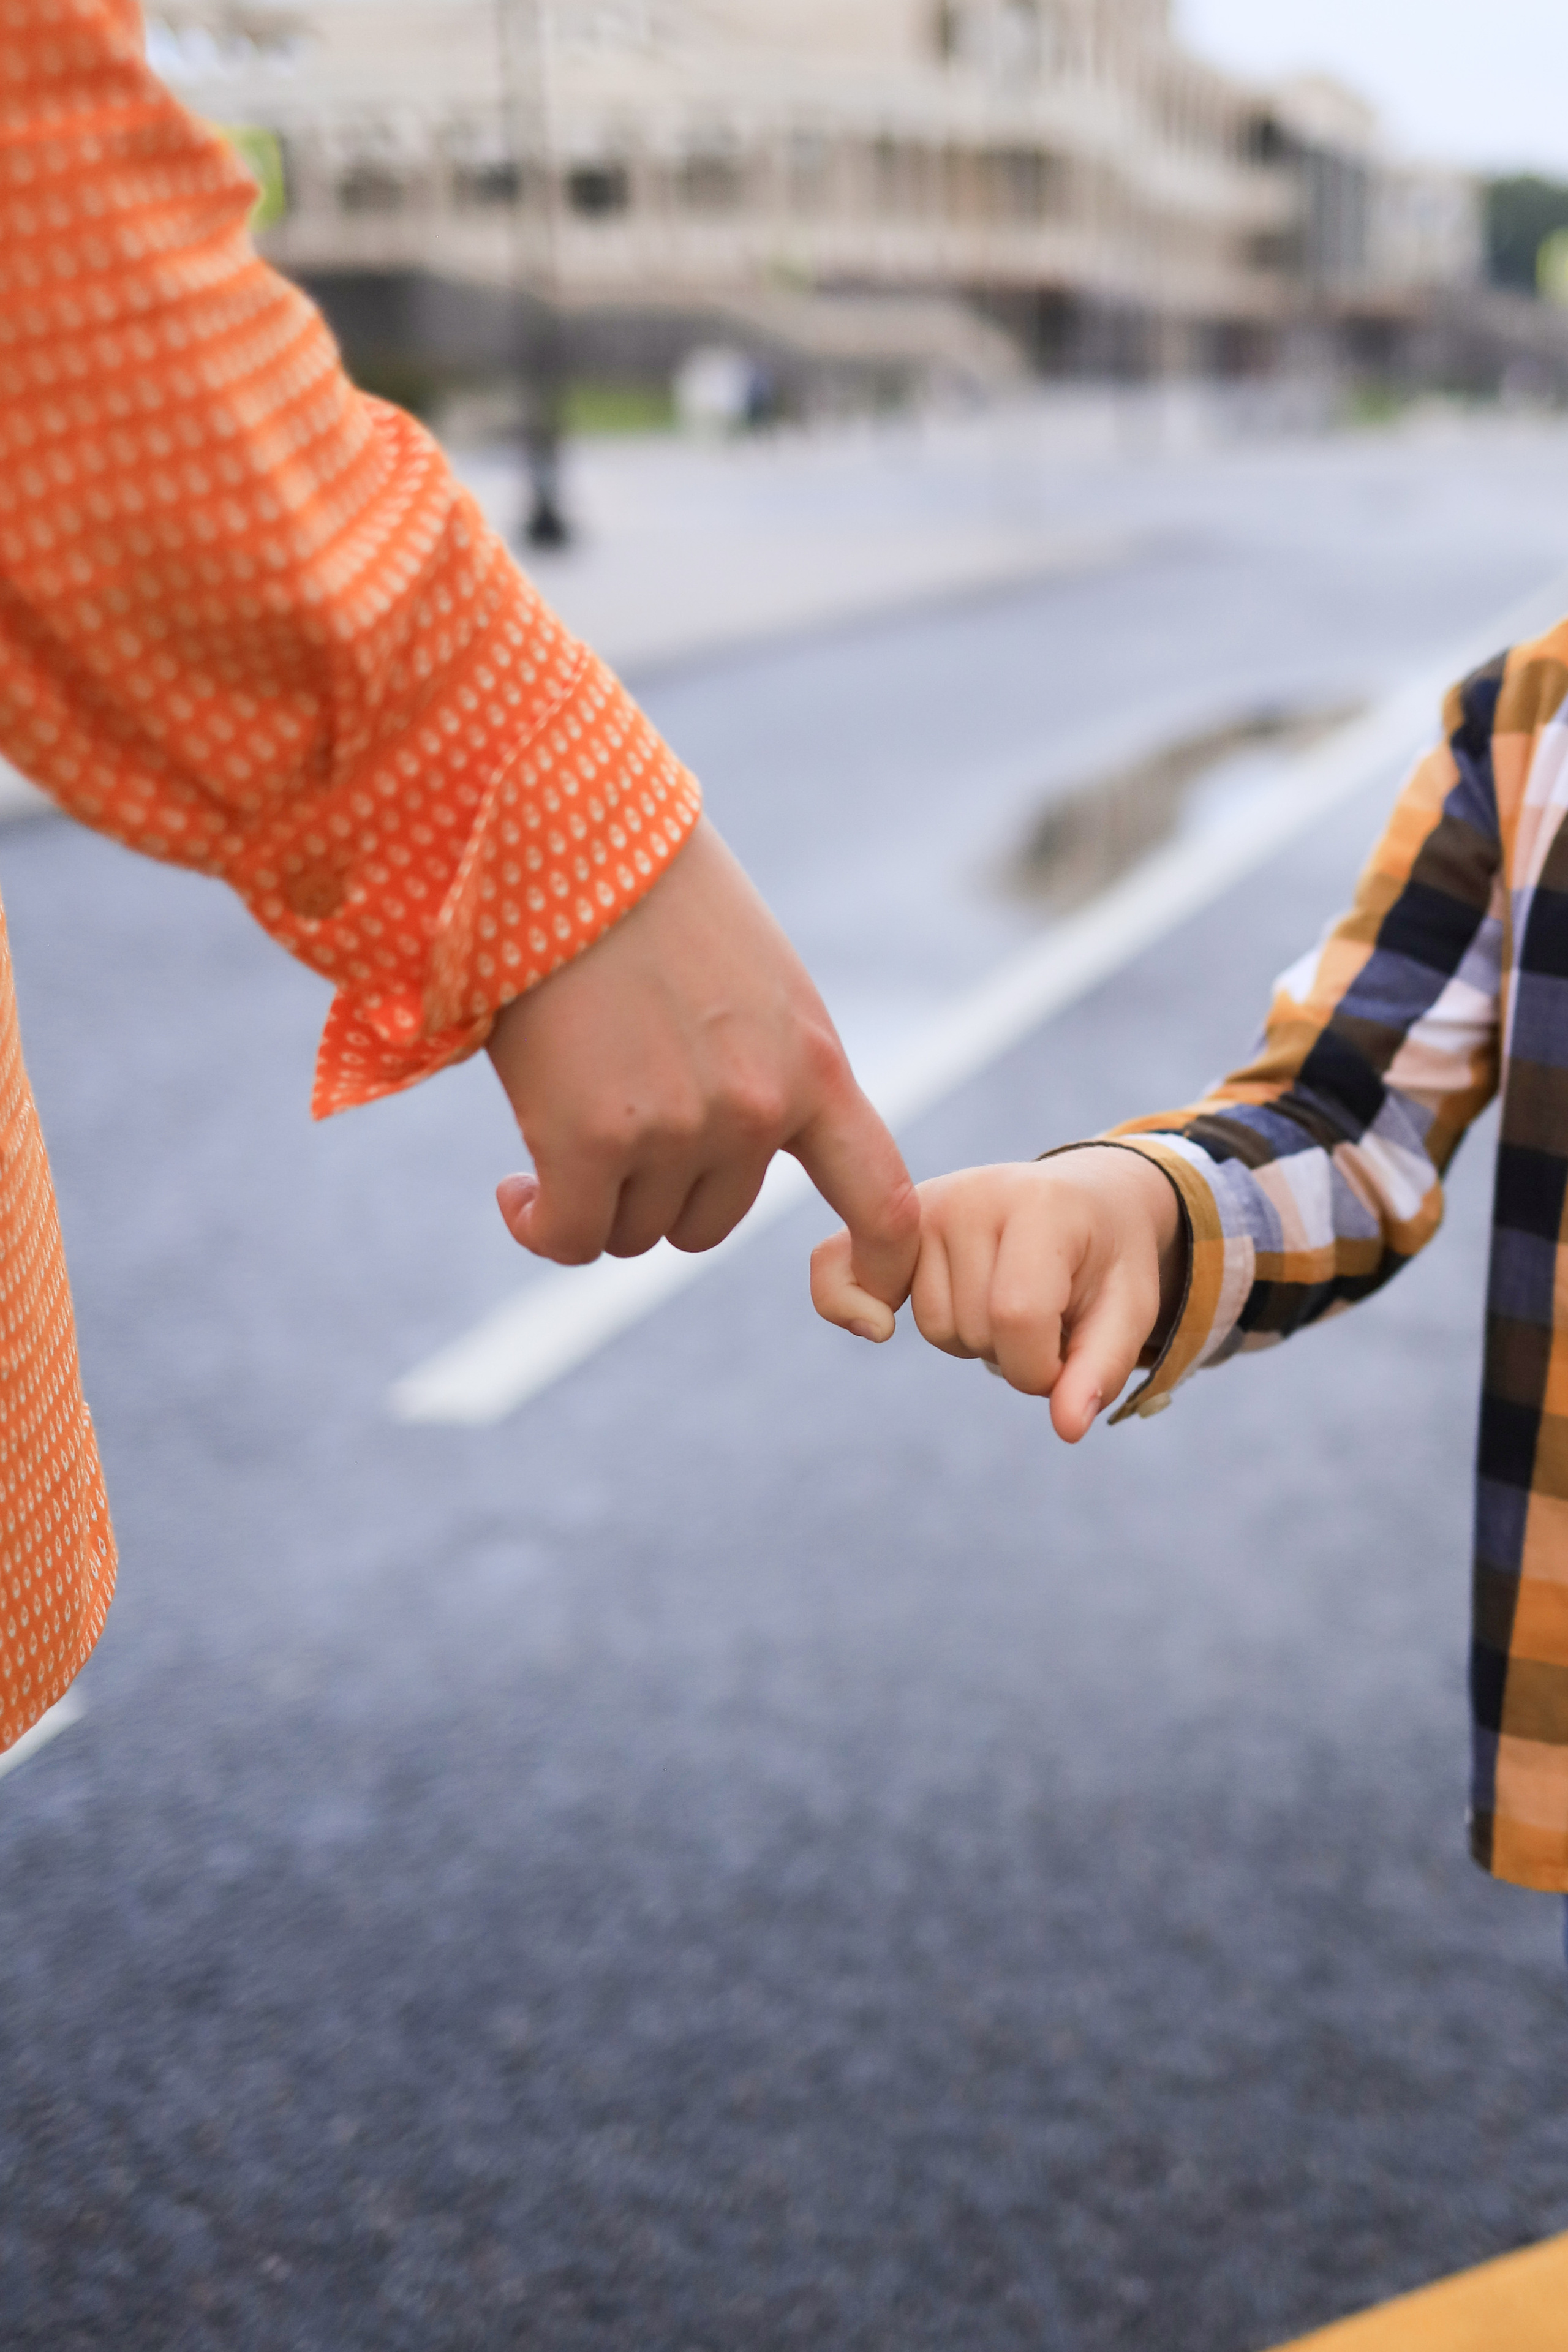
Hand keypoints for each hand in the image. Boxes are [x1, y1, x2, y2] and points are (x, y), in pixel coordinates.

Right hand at [487, 817, 919, 1317]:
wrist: (559, 828)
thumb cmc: (646, 892)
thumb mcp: (747, 979)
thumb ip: (758, 1065)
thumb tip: (729, 1148)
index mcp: (813, 1065)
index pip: (882, 1199)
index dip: (882, 1271)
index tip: (872, 1315)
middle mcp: (758, 1109)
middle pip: (707, 1221)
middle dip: (655, 1193)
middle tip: (606, 1127)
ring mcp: (677, 1128)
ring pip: (632, 1231)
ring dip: (593, 1198)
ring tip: (559, 1120)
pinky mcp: (590, 1139)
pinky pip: (569, 1237)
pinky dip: (538, 1225)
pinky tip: (515, 1192)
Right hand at [812, 1147, 1185, 1439]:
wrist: (1084, 1200)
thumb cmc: (1106, 1260)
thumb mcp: (1129, 1309)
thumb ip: (1100, 1368)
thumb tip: (1067, 1428)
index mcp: (1038, 1205)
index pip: (1016, 1318)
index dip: (1041, 1368)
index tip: (1068, 1360)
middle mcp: (970, 1195)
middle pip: (972, 1329)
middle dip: (1011, 1352)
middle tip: (1043, 1313)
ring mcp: (920, 1205)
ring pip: (932, 1329)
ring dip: (970, 1337)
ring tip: (1005, 1296)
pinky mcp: (884, 1223)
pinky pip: (833, 1270)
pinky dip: (844, 1303)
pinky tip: (879, 1324)